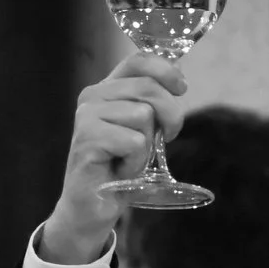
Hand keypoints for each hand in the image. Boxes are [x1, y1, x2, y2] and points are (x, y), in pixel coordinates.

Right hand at [39, 52, 187, 263]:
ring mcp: (86, 116)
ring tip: (129, 158)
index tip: (182, 89)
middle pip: (148, 88)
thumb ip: (153, 104)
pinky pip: (134, 142)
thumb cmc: (120, 167)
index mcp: (106, 89)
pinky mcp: (87, 139)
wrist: (93, 206)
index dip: (166, 70)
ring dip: (148, 145)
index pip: (138, 61)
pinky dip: (136, 161)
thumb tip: (179, 79)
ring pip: (143, 115)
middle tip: (164, 139)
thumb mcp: (143, 129)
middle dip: (170, 115)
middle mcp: (92, 96)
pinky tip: (120, 170)